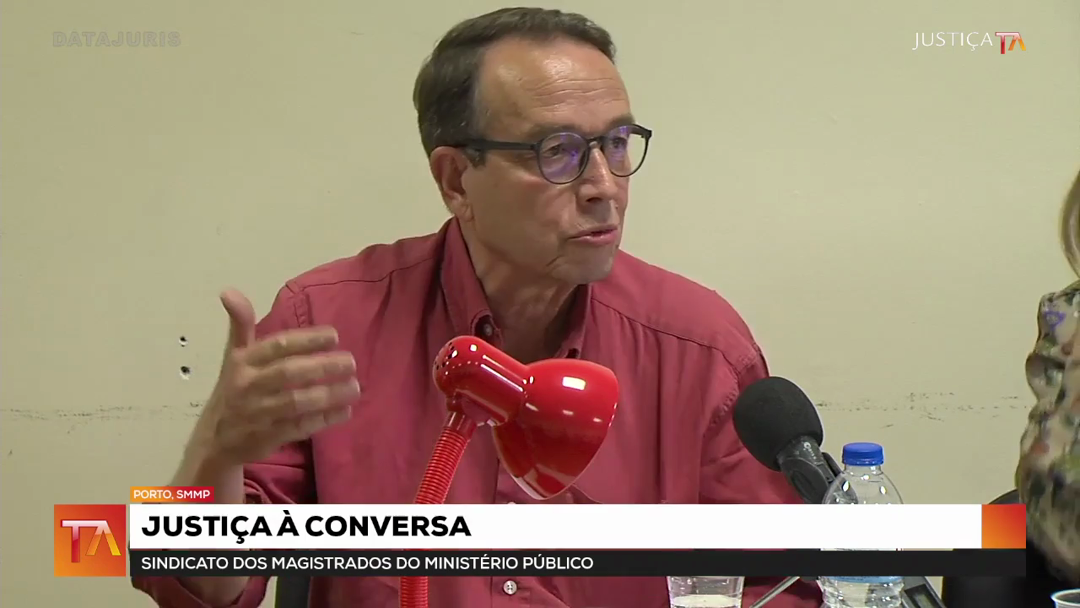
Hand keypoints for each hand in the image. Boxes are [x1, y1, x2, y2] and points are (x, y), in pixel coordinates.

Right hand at [193, 289, 358, 465]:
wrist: (214, 440)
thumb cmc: (233, 390)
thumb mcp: (234, 357)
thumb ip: (241, 325)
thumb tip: (229, 291)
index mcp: (243, 362)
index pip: (276, 346)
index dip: (306, 340)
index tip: (334, 335)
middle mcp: (248, 386)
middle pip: (288, 373)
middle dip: (322, 366)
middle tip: (350, 361)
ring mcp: (258, 414)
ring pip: (296, 402)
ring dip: (328, 395)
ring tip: (355, 387)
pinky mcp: (267, 438)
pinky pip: (299, 428)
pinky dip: (323, 420)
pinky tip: (344, 411)